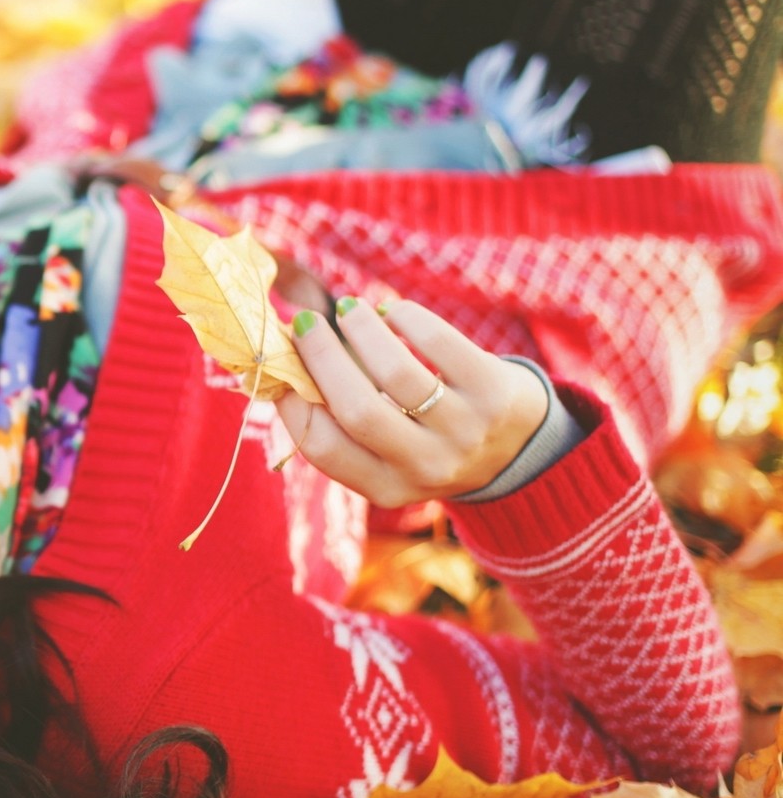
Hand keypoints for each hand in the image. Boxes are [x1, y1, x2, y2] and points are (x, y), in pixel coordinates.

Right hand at [274, 297, 549, 508]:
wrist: (520, 451)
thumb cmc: (428, 441)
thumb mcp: (387, 454)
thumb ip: (339, 424)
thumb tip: (276, 370)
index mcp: (385, 487)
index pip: (322, 448)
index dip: (290, 403)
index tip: (277, 366)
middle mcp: (424, 467)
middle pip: (357, 409)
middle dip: (323, 357)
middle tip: (306, 324)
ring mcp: (464, 432)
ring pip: (398, 372)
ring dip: (362, 330)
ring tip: (349, 310)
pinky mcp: (495, 393)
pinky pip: (440, 343)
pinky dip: (406, 318)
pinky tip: (392, 312)